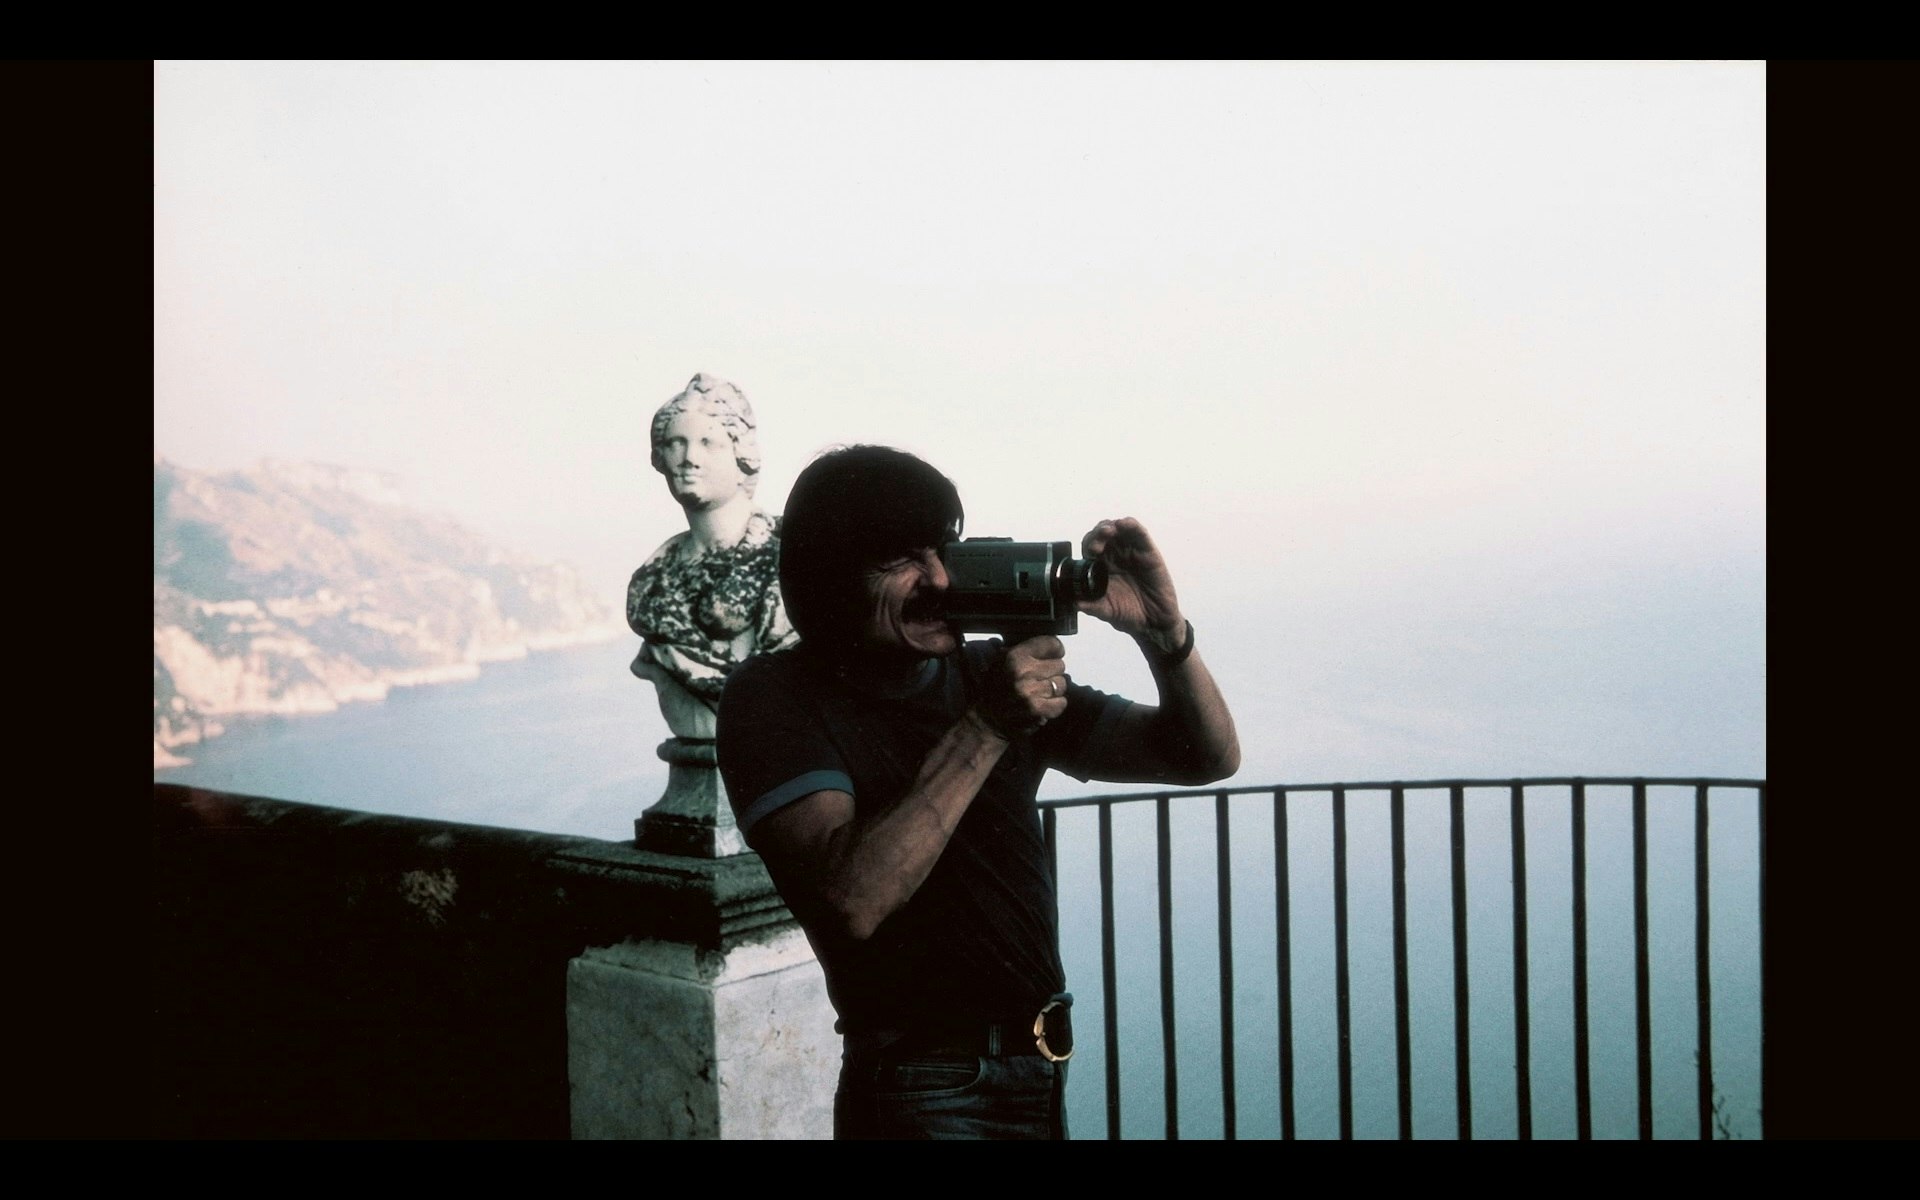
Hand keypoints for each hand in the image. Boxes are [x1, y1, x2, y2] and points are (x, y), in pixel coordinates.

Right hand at [975, 635, 1069, 736]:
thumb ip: (1023, 651)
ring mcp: (1031, 692)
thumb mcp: (1001, 661)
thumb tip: (1048, 645)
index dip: (1054, 650)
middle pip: (1059, 665)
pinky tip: (1043, 704)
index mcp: (1014, 656)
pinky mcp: (1037, 710)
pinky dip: (1055, 705)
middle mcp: (1023, 672)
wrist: (985, 718)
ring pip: (1061, 684)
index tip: (1052, 655)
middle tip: (1039, 679)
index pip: (1052, 644)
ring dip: (1053, 689)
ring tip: (1039, 693)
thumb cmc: (994, 689)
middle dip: (1051, 672)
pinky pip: (1061, 702)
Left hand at [1079, 518, 1184, 646]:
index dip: (1088, 545)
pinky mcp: (1148, 551)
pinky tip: (1125, 524)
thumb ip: (1092, 606)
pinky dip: (1131, 525)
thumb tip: (1075, 603)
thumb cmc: (1129, 614)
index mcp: (1102, 566)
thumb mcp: (1106, 611)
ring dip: (1111, 526)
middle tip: (1096, 544)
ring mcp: (1131, 552)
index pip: (1091, 547)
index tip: (1090, 552)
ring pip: (1119, 530)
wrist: (1153, 623)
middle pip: (1103, 535)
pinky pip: (1139, 533)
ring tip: (1107, 532)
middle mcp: (1115, 556)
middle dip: (1097, 534)